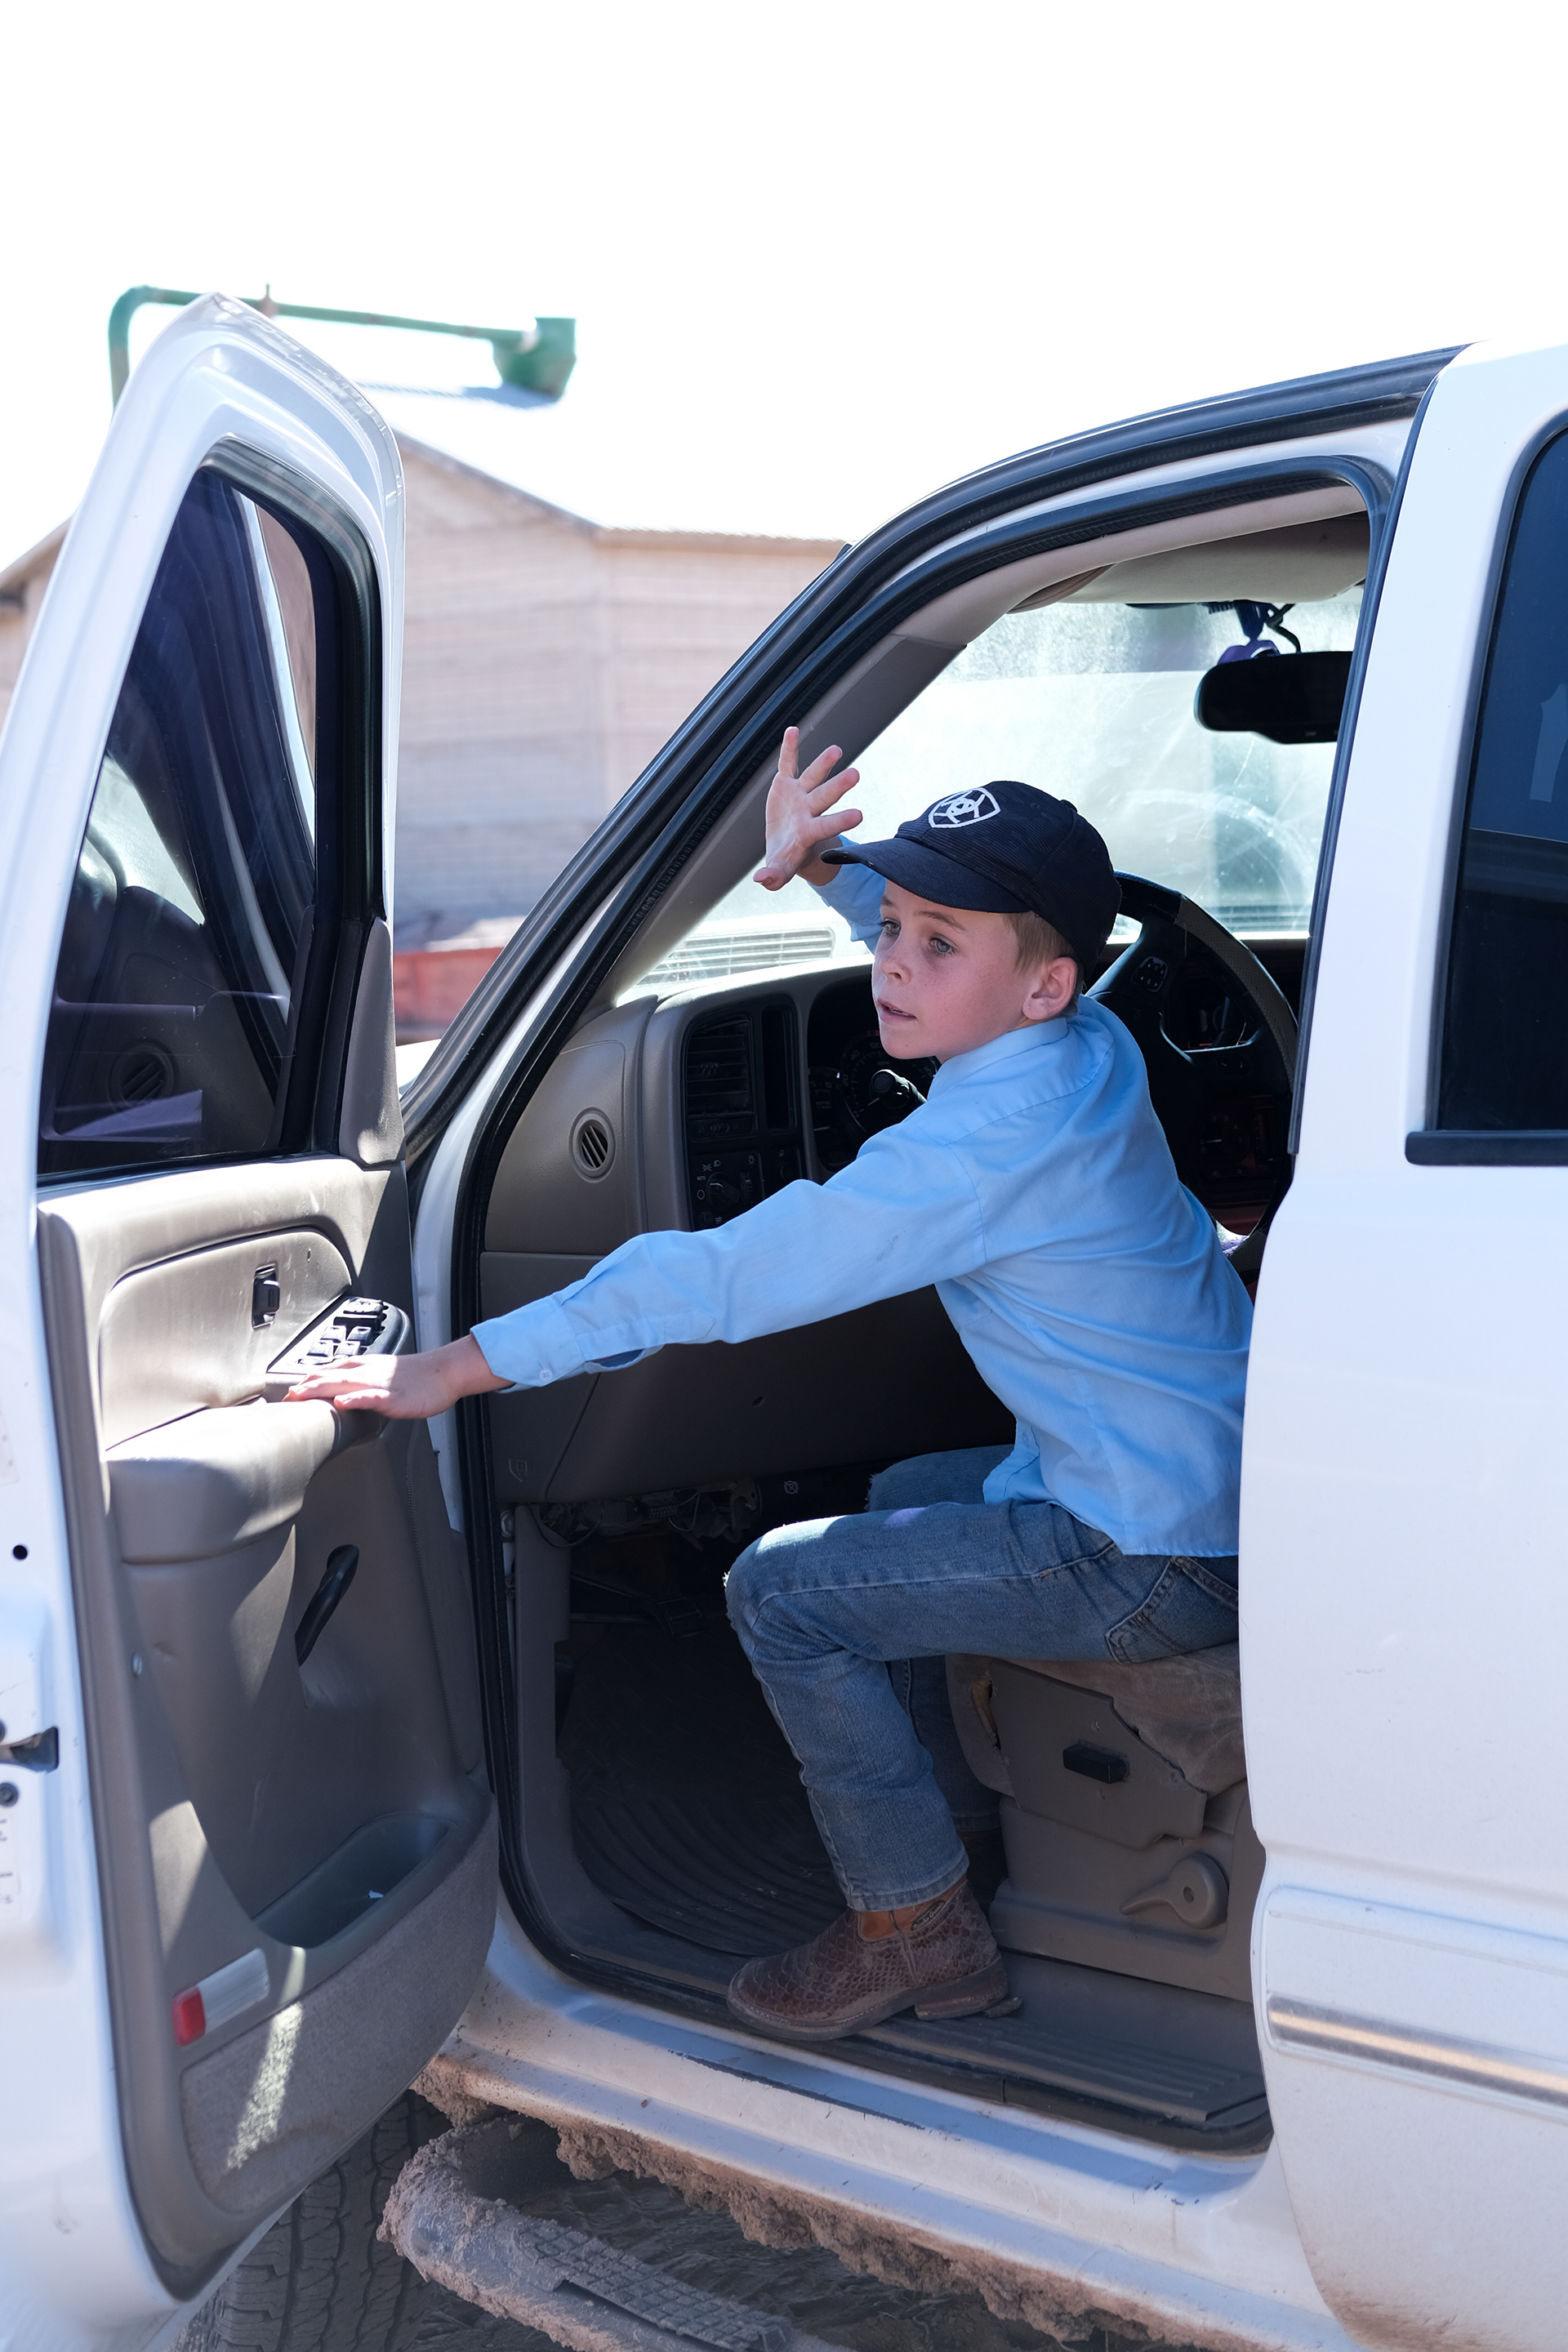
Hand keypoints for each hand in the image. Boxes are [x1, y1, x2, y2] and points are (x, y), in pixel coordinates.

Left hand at [284, 1334, 508, 1417]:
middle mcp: (367, 1372)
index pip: (328, 1370)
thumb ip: (360, 1381)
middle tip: (284, 1398)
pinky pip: (372, 1397)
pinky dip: (355, 1398)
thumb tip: (340, 1392)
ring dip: (320, 1389)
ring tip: (301, 1396)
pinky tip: (342, 1402)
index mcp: (363, 1367)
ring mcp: (380, 1384)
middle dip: (305, 1386)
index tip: (286, 1392)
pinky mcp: (395, 1397)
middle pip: (330, 1376)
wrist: (443, 1372)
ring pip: (345, 1383)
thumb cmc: (416, 1377)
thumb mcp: (382, 1375)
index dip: (306, 1380)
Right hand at [753, 727, 862, 890]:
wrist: (785, 845)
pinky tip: (792, 730)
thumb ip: (773, 876)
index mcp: (809, 832)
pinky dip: (789, 748)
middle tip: (856, 774)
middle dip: (838, 787)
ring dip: (823, 764)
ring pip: (813, 777)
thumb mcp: (779, 871)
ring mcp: (799, 795)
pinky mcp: (786, 784)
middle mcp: (809, 810)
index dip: (840, 820)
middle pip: (825, 797)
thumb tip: (761, 880)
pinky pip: (787, 764)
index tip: (859, 814)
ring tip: (836, 750)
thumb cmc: (786, 859)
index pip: (827, 825)